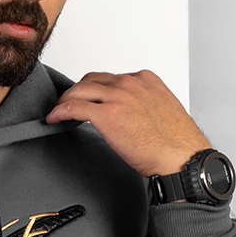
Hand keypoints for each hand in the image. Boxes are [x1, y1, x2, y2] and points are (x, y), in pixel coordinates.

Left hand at [45, 70, 212, 177]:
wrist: (181, 158)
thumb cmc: (177, 144)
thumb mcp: (163, 112)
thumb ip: (144, 106)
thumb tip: (131, 116)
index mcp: (146, 80)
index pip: (112, 78)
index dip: (95, 89)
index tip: (89, 99)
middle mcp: (131, 83)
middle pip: (92, 80)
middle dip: (77, 92)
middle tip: (68, 105)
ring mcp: (118, 96)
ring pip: (79, 90)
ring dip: (65, 101)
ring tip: (58, 112)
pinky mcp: (106, 114)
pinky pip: (73, 107)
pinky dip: (59, 112)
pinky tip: (54, 119)